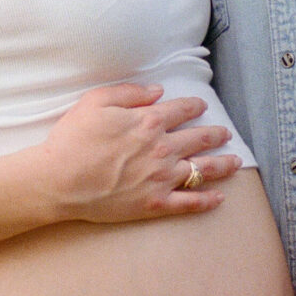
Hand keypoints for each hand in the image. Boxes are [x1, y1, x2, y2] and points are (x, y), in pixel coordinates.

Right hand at [37, 84, 237, 221]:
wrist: (60, 180)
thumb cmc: (73, 139)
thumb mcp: (96, 101)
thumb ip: (130, 93)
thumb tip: (158, 91)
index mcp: (149, 122)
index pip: (182, 110)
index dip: (195, 106)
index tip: (202, 106)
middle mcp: (163, 149)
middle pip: (200, 138)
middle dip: (216, 134)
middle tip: (225, 133)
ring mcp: (162, 179)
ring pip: (203, 170)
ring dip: (223, 164)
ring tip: (235, 162)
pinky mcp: (156, 204)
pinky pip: (190, 203)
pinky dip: (208, 201)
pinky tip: (220, 198)